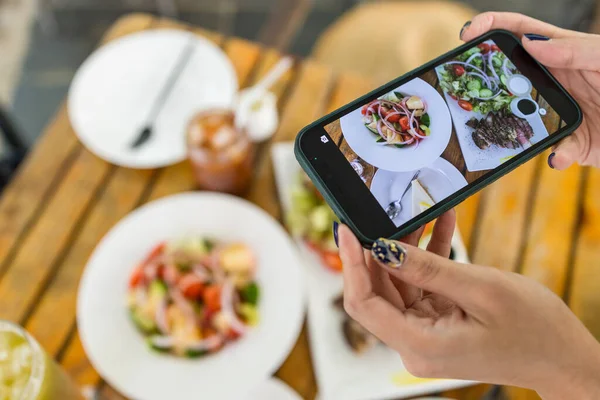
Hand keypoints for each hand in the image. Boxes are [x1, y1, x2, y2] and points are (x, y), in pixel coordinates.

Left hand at [338, 212, 599, 398]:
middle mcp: (415, 344)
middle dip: (379, 251)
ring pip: (398, 286)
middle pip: (378, 293)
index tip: (346, 229)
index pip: (363, 304)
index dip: (350, 265)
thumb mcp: (480, 290)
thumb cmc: (532, 329)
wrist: (562, 356)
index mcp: (420, 345)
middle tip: (384, 214)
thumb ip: (427, 269)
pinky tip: (439, 227)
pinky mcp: (437, 325)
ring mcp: (425, 335)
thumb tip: (383, 247)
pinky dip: (427, 260)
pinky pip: (420, 288)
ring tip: (419, 215)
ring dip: (405, 250)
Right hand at [461, 12, 599, 169]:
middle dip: (485, 79)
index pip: (520, 34)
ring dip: (510, 124)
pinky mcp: (570, 144)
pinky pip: (552, 151)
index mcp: (562, 54)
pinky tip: (559, 155)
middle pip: (509, 77)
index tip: (468, 33)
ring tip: (500, 125)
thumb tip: (534, 46)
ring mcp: (557, 114)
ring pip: (519, 117)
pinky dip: (555, 155)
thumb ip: (576, 50)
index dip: (493, 27)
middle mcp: (554, 82)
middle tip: (466, 82)